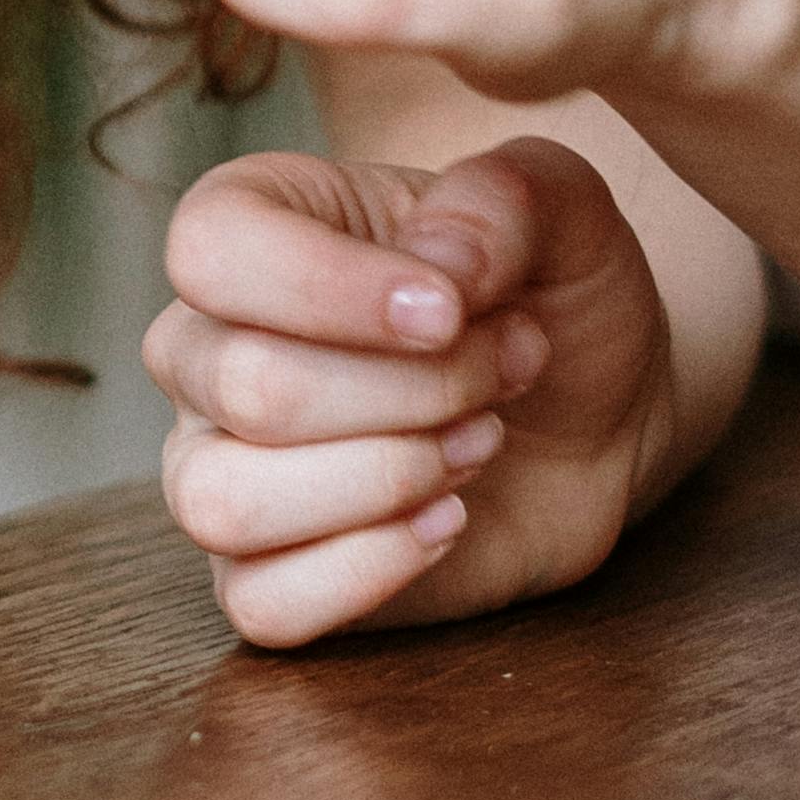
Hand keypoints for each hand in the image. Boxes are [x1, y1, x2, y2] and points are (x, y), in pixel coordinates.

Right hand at [148, 135, 676, 640]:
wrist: (595, 412)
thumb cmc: (548, 297)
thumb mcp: (562, 209)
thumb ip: (505, 198)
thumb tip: (438, 264)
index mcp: (245, 233)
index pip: (212, 253)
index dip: (334, 290)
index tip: (452, 309)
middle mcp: (204, 350)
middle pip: (249, 389)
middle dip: (413, 391)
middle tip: (502, 371)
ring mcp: (218, 465)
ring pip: (224, 504)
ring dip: (385, 481)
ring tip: (478, 442)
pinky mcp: (262, 570)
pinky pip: (258, 601)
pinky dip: (369, 570)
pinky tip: (447, 521)